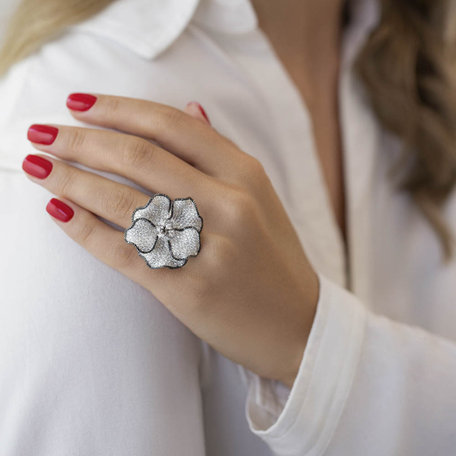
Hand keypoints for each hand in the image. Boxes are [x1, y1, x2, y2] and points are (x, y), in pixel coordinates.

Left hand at [22, 94, 318, 387]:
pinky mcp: (188, 291)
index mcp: (247, 176)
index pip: (172, 126)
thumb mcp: (261, 197)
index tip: (77, 103)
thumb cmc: (275, 259)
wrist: (298, 326)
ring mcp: (209, 250)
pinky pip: (124, 252)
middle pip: (139, 158)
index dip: (118, 109)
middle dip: (81, 140)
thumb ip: (222, 152)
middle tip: (42, 132)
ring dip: (71, 179)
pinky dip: (84, 230)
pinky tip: (58, 212)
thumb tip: (191, 109)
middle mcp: (229, 205)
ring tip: (37, 166)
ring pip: (124, 202)